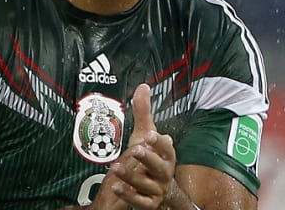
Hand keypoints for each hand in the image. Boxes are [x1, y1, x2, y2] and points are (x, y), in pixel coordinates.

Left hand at [108, 84, 176, 208]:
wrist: (152, 192)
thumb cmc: (148, 161)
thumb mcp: (145, 137)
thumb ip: (143, 114)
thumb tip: (143, 86)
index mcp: (165, 157)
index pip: (167, 149)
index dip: (160, 143)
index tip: (151, 135)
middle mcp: (163, 174)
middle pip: (160, 167)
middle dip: (149, 158)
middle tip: (137, 149)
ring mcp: (155, 190)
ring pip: (146, 185)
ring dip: (132, 176)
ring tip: (117, 167)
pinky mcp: (147, 203)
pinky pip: (139, 201)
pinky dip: (128, 194)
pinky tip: (116, 185)